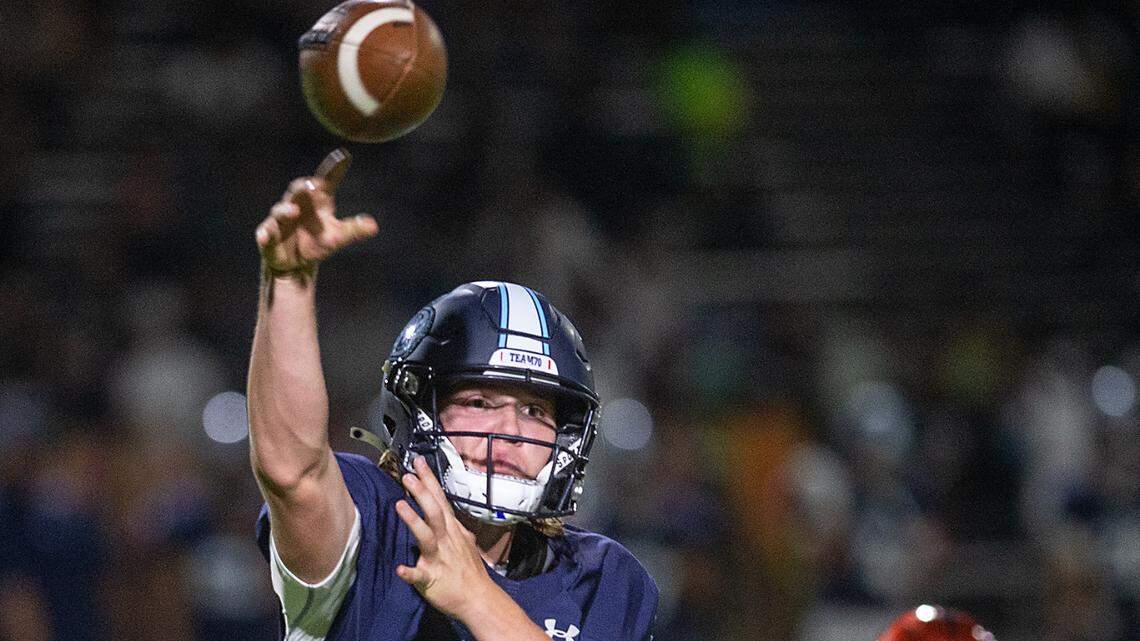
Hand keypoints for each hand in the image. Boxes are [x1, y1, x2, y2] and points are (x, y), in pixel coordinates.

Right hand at [256, 148, 378, 276]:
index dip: (334, 169)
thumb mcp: (337, 237)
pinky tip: (263, 237)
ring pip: (280, 211)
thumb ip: (353, 229)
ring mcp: (281, 220)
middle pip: (298, 190)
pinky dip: (264, 235)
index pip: (326, 182)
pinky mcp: (269, 237)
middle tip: (313, 185)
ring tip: (293, 211)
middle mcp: (297, 205)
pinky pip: (265, 233)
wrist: (296, 264)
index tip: (343, 156)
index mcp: (317, 202)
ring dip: (285, 210)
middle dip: (304, 187)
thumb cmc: (317, 242)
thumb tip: (373, 225)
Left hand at [395, 457, 498, 620]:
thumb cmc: (470, 571)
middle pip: (434, 511)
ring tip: (399, 505)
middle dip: (422, 492)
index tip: (419, 463)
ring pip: (427, 536)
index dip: (429, 480)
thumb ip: (454, 527)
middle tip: (408, 476)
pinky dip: (410, 572)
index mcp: (451, 530)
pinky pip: (420, 575)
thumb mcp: (465, 542)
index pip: (439, 499)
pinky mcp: (432, 579)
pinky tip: (399, 568)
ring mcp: (439, 558)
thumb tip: (449, 516)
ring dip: (414, 521)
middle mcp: (446, 540)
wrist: (478, 599)